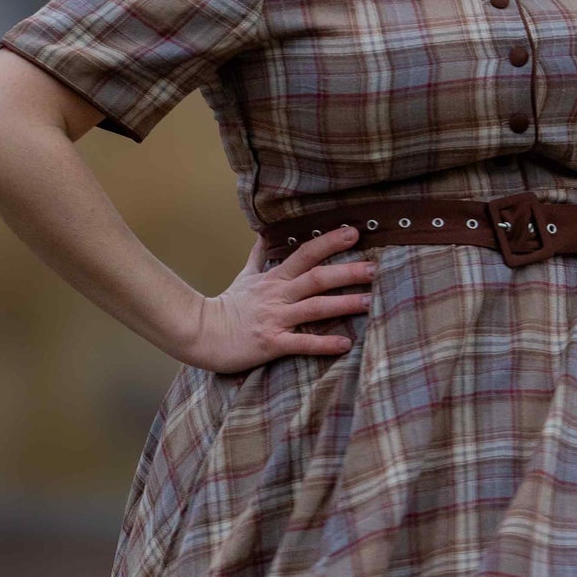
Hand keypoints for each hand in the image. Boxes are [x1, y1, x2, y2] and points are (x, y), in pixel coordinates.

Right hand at [187, 225, 376, 373]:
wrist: (201, 333)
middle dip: (347, 272)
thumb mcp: (244, 276)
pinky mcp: (271, 343)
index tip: (354, 232)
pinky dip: (324, 344)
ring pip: (314, 308)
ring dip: (344, 304)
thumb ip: (259, 256)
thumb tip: (264, 234)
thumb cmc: (226, 307)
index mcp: (274, 279)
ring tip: (370, 302)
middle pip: (317, 278)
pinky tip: (345, 344)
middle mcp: (278, 296)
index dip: (329, 242)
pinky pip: (302, 343)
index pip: (305, 253)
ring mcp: (275, 319)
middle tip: (376, 269)